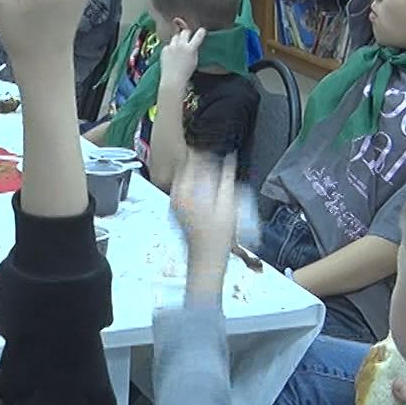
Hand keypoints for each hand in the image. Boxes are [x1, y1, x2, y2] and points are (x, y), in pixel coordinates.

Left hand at [159, 26, 204, 87]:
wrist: (172, 79)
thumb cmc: (186, 72)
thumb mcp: (194, 61)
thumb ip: (194, 50)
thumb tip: (193, 44)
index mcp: (190, 49)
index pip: (198, 36)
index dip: (201, 32)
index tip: (202, 30)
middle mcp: (180, 45)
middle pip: (185, 32)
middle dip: (187, 33)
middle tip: (188, 36)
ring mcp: (171, 47)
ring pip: (176, 36)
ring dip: (178, 40)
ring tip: (179, 47)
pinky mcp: (164, 49)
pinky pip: (169, 44)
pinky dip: (171, 48)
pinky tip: (171, 55)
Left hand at [170, 150, 239, 300]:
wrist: (206, 260)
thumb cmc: (217, 236)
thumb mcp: (227, 202)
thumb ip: (227, 177)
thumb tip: (231, 158)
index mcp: (184, 190)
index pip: (190, 160)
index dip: (202, 150)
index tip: (212, 144)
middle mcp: (175, 195)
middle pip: (186, 168)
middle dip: (200, 160)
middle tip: (215, 155)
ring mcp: (174, 203)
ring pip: (185, 177)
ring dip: (198, 171)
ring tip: (214, 169)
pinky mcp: (177, 210)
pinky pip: (185, 188)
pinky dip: (196, 183)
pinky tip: (209, 186)